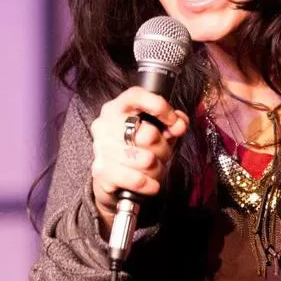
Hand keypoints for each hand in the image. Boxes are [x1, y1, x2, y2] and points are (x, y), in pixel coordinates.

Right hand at [89, 87, 189, 227]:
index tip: (173, 121)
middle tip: (162, 155)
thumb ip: (172, 123)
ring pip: (146, 160)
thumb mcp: (157, 132)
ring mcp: (101, 149)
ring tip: (154, 169)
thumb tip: (179, 124)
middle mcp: (104, 125)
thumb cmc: (136, 149)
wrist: (111, 179)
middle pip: (148, 134)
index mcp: (116, 108)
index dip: (159, 107)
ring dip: (157, 169)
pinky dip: (150, 184)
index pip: (136, 96)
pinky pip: (137, 180)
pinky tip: (151, 184)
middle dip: (163, 149)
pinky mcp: (101, 173)